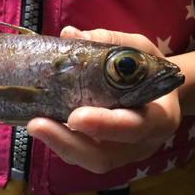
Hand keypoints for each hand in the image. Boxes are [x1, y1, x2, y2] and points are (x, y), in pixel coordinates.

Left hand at [27, 27, 180, 173]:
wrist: (160, 92)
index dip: (105, 125)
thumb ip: (109, 40)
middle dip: (68, 143)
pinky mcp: (103, 152)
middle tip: (37, 125)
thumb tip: (70, 34)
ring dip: (58, 145)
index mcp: (160, 118)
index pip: (135, 128)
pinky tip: (41, 125)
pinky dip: (59, 141)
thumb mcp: (138, 48)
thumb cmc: (148, 68)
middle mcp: (141, 143)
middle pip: (104, 156)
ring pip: (88, 160)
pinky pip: (79, 154)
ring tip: (33, 124)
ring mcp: (121, 152)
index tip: (75, 117)